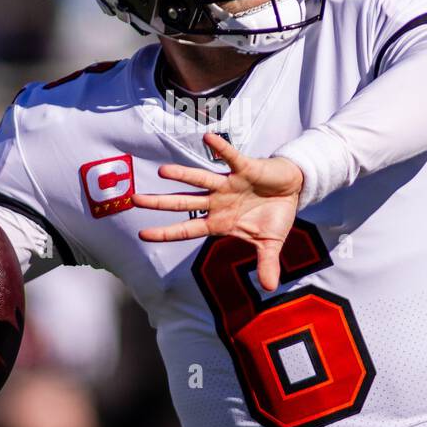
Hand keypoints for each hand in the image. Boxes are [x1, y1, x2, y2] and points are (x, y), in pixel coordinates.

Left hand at [133, 132, 303, 290]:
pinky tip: (208, 138)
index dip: (166, 232)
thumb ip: (266, 264)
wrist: (291, 190)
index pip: (188, 229)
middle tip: (135, 200)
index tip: (142, 235)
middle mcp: (218, 201)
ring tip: (163, 172)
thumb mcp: (270, 243)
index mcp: (220, 221)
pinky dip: (220, 148)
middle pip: (184, 203)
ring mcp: (228, 184)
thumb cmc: (275, 215)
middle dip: (160, 203)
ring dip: (183, 176)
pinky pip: (230, 157)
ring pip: (200, 179)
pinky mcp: (244, 168)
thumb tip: (270, 288)